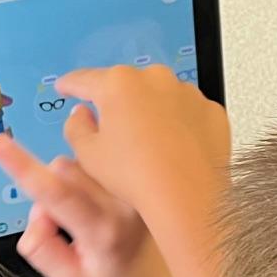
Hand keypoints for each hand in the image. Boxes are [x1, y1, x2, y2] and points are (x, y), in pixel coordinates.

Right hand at [0, 133, 180, 276]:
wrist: (180, 276)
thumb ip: (43, 251)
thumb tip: (35, 216)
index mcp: (102, 230)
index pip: (53, 192)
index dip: (22, 166)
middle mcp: (124, 200)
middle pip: (63, 167)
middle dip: (50, 186)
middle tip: (64, 222)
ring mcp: (138, 183)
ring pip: (84, 158)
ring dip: (75, 178)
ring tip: (93, 211)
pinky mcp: (148, 171)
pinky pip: (108, 156)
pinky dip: (97, 172)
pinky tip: (112, 197)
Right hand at [53, 65, 230, 239]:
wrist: (189, 197)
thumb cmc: (135, 175)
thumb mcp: (89, 155)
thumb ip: (77, 127)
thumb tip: (82, 115)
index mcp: (118, 84)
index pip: (85, 79)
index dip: (71, 84)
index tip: (66, 88)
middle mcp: (155, 78)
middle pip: (126, 86)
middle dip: (116, 104)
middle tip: (112, 131)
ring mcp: (187, 92)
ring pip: (159, 97)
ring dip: (150, 113)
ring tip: (148, 146)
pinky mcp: (211, 110)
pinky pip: (187, 112)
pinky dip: (178, 124)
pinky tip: (174, 148)